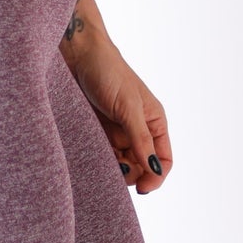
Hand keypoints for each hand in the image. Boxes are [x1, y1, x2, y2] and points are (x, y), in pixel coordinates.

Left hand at [63, 33, 172, 194]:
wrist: (77, 53)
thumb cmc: (108, 72)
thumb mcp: (128, 107)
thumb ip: (141, 139)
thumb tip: (154, 169)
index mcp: (155, 122)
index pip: (164, 160)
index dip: (156, 177)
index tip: (141, 188)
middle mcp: (139, 130)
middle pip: (142, 168)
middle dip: (133, 175)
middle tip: (117, 172)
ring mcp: (118, 133)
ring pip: (122, 165)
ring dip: (115, 170)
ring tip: (103, 162)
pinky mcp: (98, 133)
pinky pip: (103, 156)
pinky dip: (100, 162)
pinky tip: (93, 160)